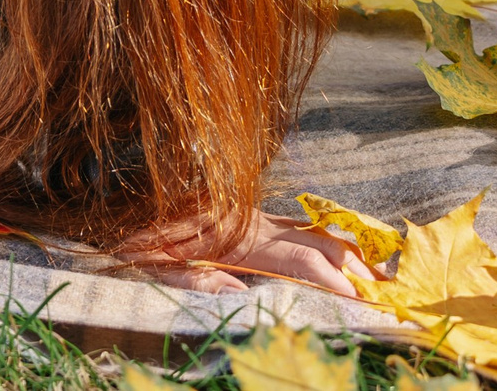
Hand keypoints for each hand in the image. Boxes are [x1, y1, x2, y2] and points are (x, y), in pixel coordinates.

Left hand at [112, 210, 371, 295]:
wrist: (104, 196)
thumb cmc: (124, 239)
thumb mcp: (151, 268)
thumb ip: (194, 281)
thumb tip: (240, 293)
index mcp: (231, 235)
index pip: (298, 258)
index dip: (333, 279)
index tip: (362, 299)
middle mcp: (247, 219)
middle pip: (318, 240)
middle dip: (357, 267)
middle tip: (392, 293)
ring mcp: (248, 213)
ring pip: (311, 227)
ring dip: (347, 251)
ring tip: (383, 276)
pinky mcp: (244, 212)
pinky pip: (293, 222)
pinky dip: (325, 238)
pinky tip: (345, 252)